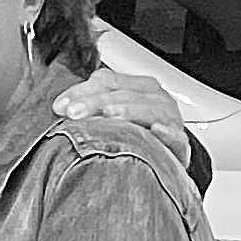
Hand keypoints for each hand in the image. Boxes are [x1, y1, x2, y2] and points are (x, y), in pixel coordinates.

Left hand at [52, 67, 191, 167]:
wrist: (168, 159)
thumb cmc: (137, 133)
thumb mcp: (113, 115)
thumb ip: (90, 105)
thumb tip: (59, 107)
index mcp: (137, 86)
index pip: (106, 81)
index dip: (81, 91)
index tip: (60, 106)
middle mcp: (155, 98)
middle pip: (123, 94)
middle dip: (97, 102)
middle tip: (75, 113)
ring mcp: (169, 119)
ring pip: (149, 109)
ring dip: (129, 111)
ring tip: (111, 116)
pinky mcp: (182, 143)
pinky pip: (176, 137)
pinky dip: (168, 133)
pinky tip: (157, 132)